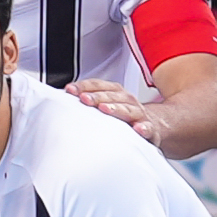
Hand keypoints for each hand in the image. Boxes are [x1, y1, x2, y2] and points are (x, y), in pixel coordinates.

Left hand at [67, 77, 191, 153]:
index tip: (70, 90)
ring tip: (105, 110)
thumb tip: (63, 99)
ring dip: (116, 108)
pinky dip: (144, 128)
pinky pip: (148, 129)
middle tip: (84, 99)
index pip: (99, 85)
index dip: (84, 86)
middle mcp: (128, 101)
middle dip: (97, 97)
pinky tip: (137, 129)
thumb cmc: (123, 117)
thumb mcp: (106, 105)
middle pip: (112, 96)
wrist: (154, 126)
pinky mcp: (150, 130)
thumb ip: (87, 102)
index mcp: (116, 93)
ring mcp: (139, 114)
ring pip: (129, 109)